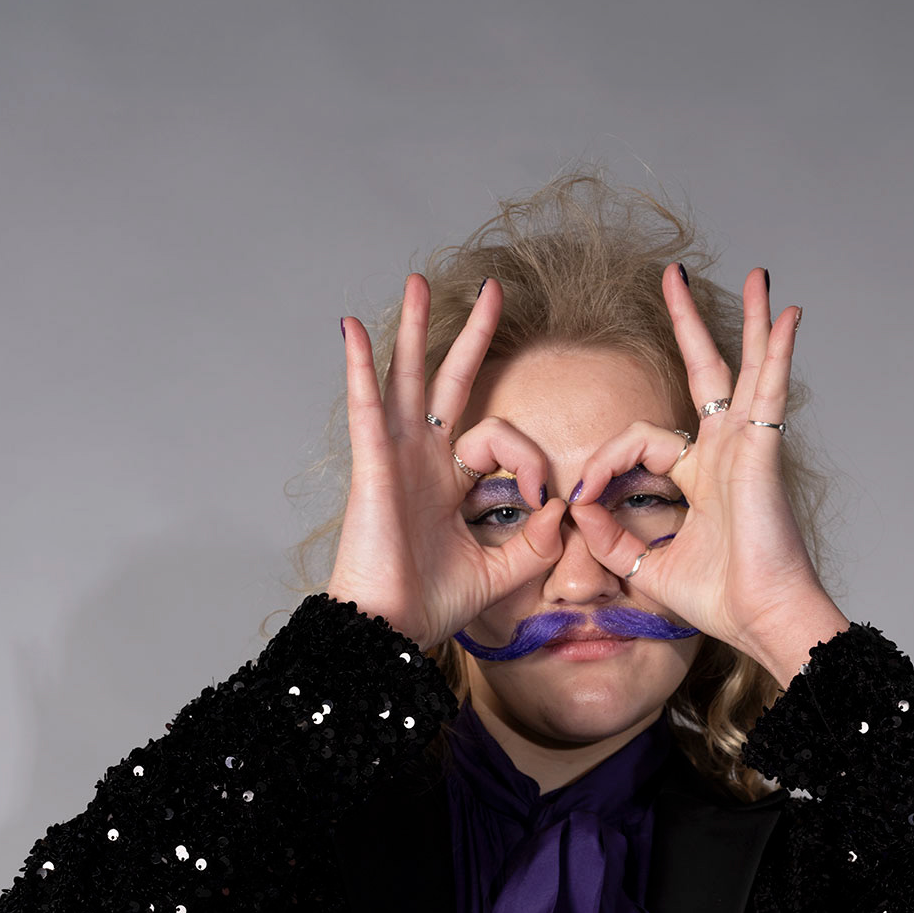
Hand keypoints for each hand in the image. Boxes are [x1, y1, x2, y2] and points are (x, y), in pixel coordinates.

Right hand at [328, 275, 567, 647]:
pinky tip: (351, 328)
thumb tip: (563, 510)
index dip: (528, 458)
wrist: (388, 630)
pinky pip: (365, 407)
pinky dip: (359, 367)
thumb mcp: (500, 573)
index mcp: (450, 484)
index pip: (498, 439)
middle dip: (471, 339)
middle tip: (494, 293)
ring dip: (414, 330)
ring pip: (407, 380)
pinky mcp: (373, 466)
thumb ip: (535, 545)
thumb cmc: (430, 606)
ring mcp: (395, 459)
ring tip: (418, 282)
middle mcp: (423, 462)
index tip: (543, 494)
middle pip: (449, 384)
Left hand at [566, 267, 848, 680]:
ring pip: (743, 367)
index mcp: (700, 477)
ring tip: (759, 275)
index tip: (582, 498)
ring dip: (749, 321)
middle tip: (673, 278)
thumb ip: (610, 537)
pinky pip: (768, 389)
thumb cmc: (718, 599)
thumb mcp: (645, 564)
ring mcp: (746, 446)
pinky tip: (785, 314)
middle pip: (706, 373)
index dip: (605, 462)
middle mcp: (724, 453)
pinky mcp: (761, 450)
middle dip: (687, 325)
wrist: (758, 617)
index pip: (642, 441)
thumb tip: (578, 509)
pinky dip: (777, 351)